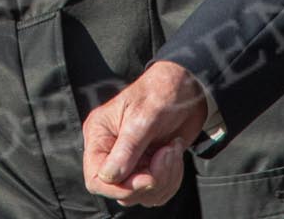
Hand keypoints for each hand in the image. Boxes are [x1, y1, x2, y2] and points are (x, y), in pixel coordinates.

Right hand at [82, 60, 206, 205]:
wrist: (187, 88)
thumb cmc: (161, 92)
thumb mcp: (144, 116)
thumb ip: (127, 148)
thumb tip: (110, 177)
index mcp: (99, 135)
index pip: (96, 178)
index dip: (121, 187)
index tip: (148, 177)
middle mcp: (111, 152)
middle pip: (121, 191)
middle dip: (151, 180)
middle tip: (166, 153)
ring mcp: (131, 162)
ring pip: (142, 195)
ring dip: (165, 178)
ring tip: (172, 149)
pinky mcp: (148, 168)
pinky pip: (157, 192)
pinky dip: (171, 178)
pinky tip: (174, 154)